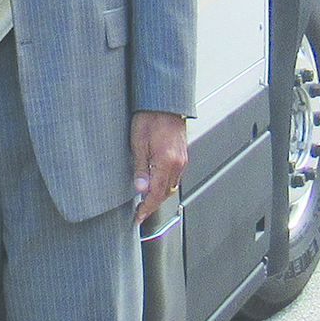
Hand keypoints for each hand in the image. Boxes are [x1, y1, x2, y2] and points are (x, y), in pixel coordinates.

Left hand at [131, 111, 187, 225]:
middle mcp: (177, 164)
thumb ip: (140, 167)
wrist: (164, 103)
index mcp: (166, 162)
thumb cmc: (149, 118)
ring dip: (158, 197)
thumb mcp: (138, 142)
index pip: (156, 194)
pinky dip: (164, 185)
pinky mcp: (182, 156)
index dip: (146, 208)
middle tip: (138, 213)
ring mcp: (182, 160)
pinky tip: (154, 186)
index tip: (137, 217)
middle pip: (165, 193)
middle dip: (152, 206)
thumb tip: (140, 189)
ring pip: (170, 186)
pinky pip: (174, 177)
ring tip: (144, 203)